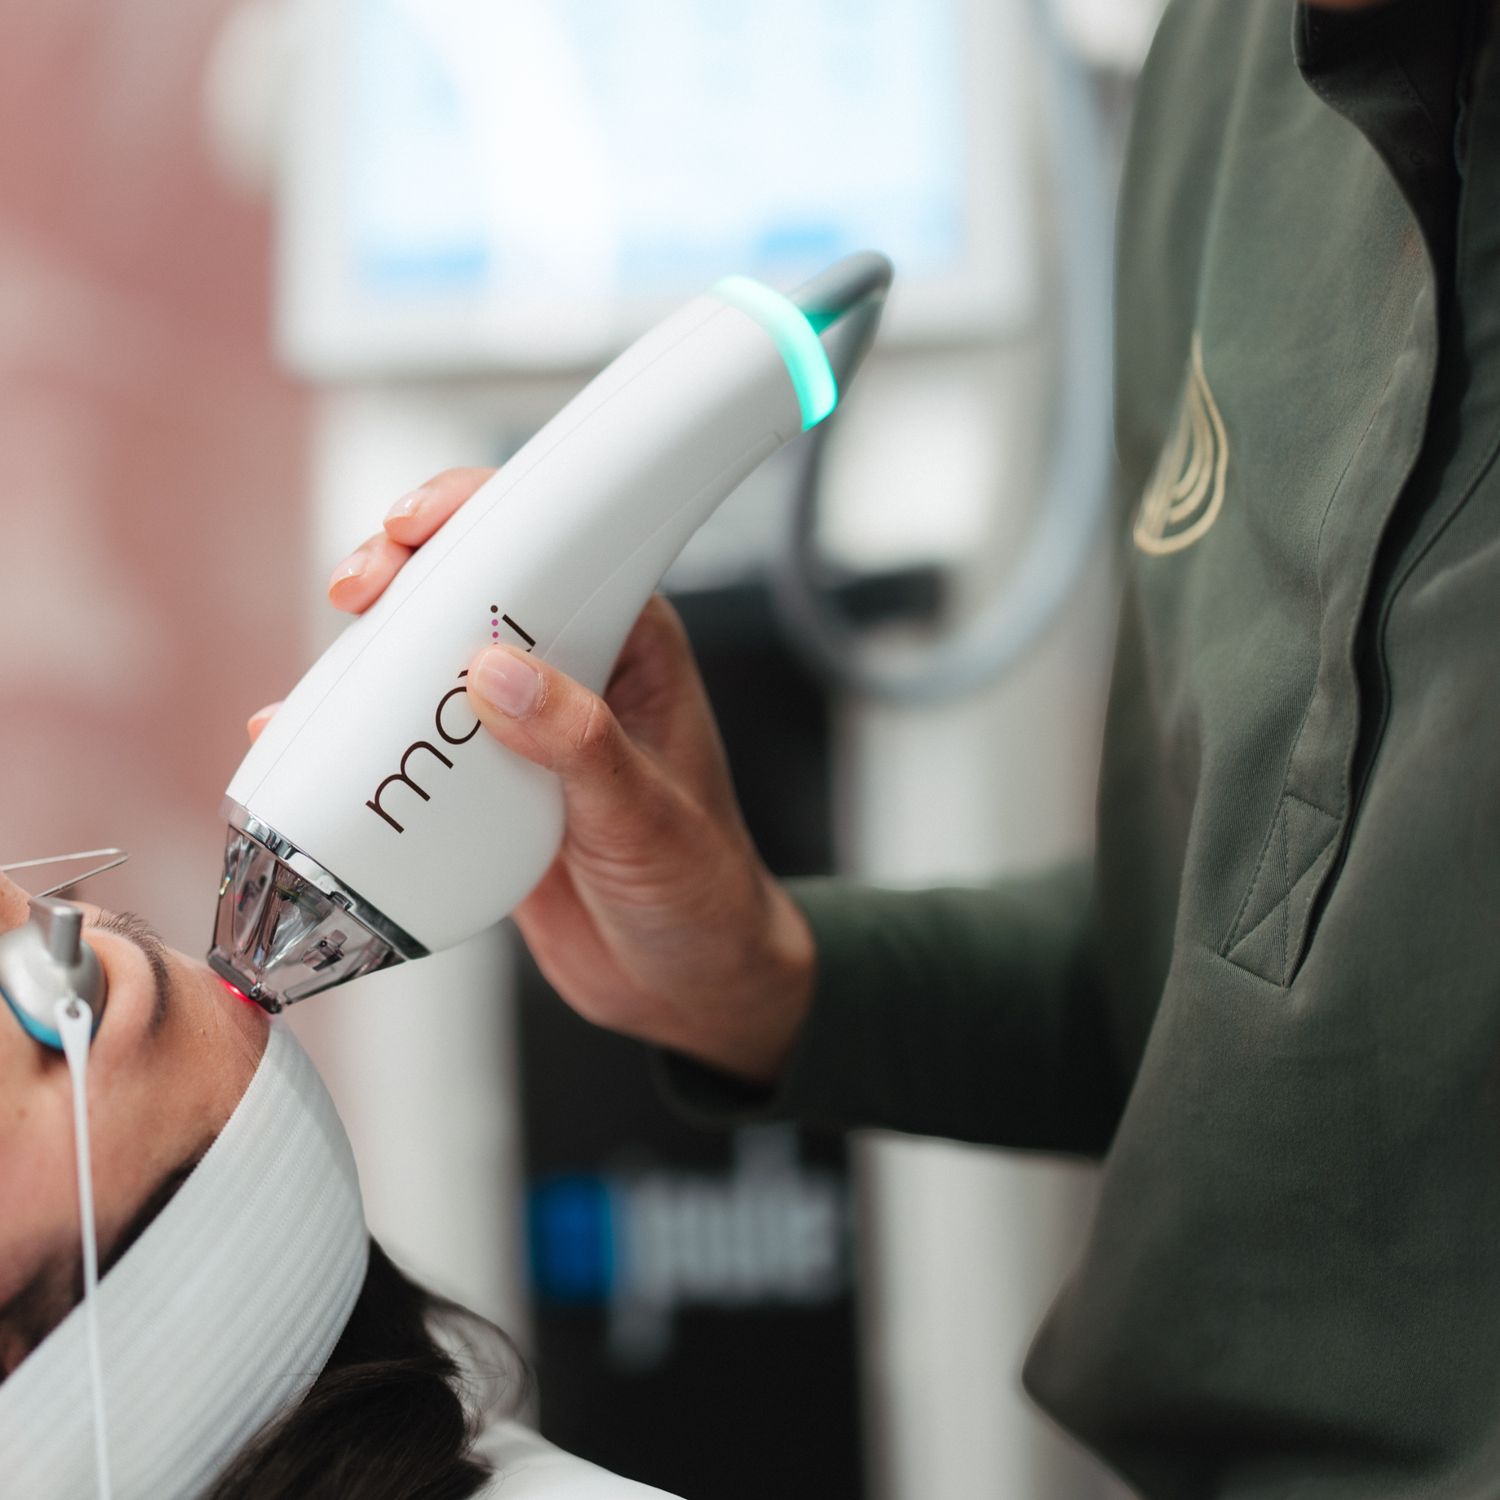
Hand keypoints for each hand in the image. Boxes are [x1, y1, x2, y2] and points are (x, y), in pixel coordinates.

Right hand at [250, 468, 813, 1084]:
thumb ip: (583, 746)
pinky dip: (355, 738)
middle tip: (359, 594)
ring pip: (430, 662)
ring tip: (320, 685)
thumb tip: (500, 677)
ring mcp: (519, 728)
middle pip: (475, 589)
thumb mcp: (648, 817)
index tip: (419, 528)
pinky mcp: (481, 784)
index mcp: (632, 647)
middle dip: (408, 578)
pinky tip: (307, 742)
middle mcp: (572, 671)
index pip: (559, 546)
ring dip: (368, 660)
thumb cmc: (699, 889)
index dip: (484, 517)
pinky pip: (409, 743)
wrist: (684, 983)